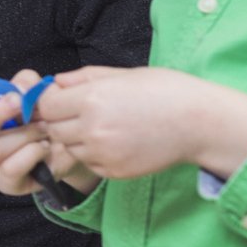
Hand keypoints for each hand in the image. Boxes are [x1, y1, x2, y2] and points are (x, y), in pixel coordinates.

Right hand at [0, 73, 90, 197]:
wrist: (67, 147)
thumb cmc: (43, 117)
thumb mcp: (36, 93)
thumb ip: (26, 83)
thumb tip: (18, 89)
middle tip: (18, 102)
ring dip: (24, 134)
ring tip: (44, 129)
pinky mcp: (5, 183)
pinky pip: (10, 168)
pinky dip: (32, 153)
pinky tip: (45, 147)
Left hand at [37, 66, 246, 180]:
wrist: (200, 123)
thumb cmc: (166, 91)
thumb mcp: (124, 74)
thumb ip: (84, 78)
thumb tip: (55, 81)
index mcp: (93, 99)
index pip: (46, 104)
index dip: (49, 100)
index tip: (59, 98)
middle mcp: (93, 128)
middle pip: (53, 128)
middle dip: (60, 120)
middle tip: (81, 112)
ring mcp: (103, 153)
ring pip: (69, 147)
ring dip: (76, 138)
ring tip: (105, 125)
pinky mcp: (113, 171)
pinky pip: (89, 163)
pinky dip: (94, 154)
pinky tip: (116, 140)